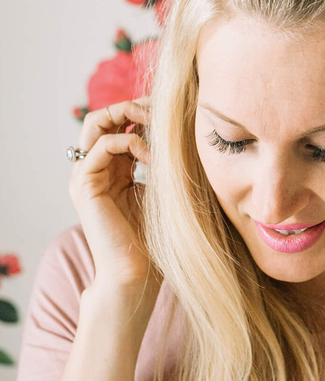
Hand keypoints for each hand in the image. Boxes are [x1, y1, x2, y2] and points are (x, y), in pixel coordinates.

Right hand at [68, 99, 160, 289]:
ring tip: (155, 125)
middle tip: (159, 110)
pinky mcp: (84, 185)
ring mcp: (86, 176)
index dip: (143, 111)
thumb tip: (185, 131)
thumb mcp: (164, 190)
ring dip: (127, 115)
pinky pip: (101, 146)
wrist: (138, 275)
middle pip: (103, 117)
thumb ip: (165, 162)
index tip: (171, 112)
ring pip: (96, 123)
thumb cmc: (157, 239)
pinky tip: (150, 156)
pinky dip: (127, 141)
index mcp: (114, 169)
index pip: (120, 123)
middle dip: (131, 105)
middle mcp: (96, 169)